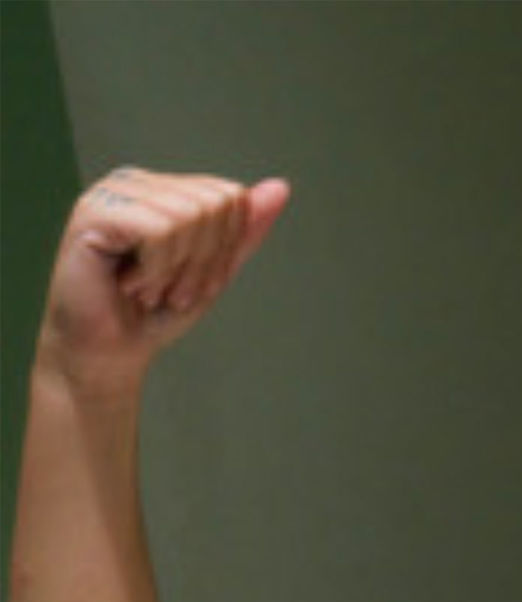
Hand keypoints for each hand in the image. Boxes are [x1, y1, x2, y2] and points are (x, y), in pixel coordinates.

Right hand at [38, 167, 289, 393]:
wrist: (111, 352)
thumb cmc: (156, 312)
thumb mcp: (216, 270)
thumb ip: (244, 230)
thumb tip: (279, 187)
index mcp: (165, 188)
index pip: (231, 197)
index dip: (225, 249)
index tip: (195, 280)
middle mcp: (137, 182)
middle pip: (215, 204)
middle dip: (204, 261)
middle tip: (172, 289)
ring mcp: (111, 193)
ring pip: (189, 216)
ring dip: (179, 270)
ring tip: (151, 289)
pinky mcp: (93, 213)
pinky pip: (160, 230)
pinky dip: (157, 270)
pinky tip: (131, 285)